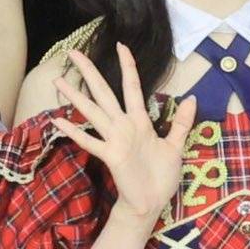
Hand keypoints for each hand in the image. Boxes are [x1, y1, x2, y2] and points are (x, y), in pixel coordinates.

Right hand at [60, 47, 202, 224]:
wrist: (151, 203)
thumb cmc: (161, 177)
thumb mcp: (176, 146)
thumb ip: (181, 122)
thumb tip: (192, 98)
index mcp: (139, 121)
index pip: (132, 87)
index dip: (128, 66)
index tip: (121, 46)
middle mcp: (124, 126)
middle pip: (104, 92)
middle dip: (90, 72)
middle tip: (73, 53)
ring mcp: (115, 140)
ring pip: (93, 112)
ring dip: (76, 97)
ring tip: (58, 81)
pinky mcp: (110, 156)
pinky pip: (90, 142)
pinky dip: (75, 132)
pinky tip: (58, 122)